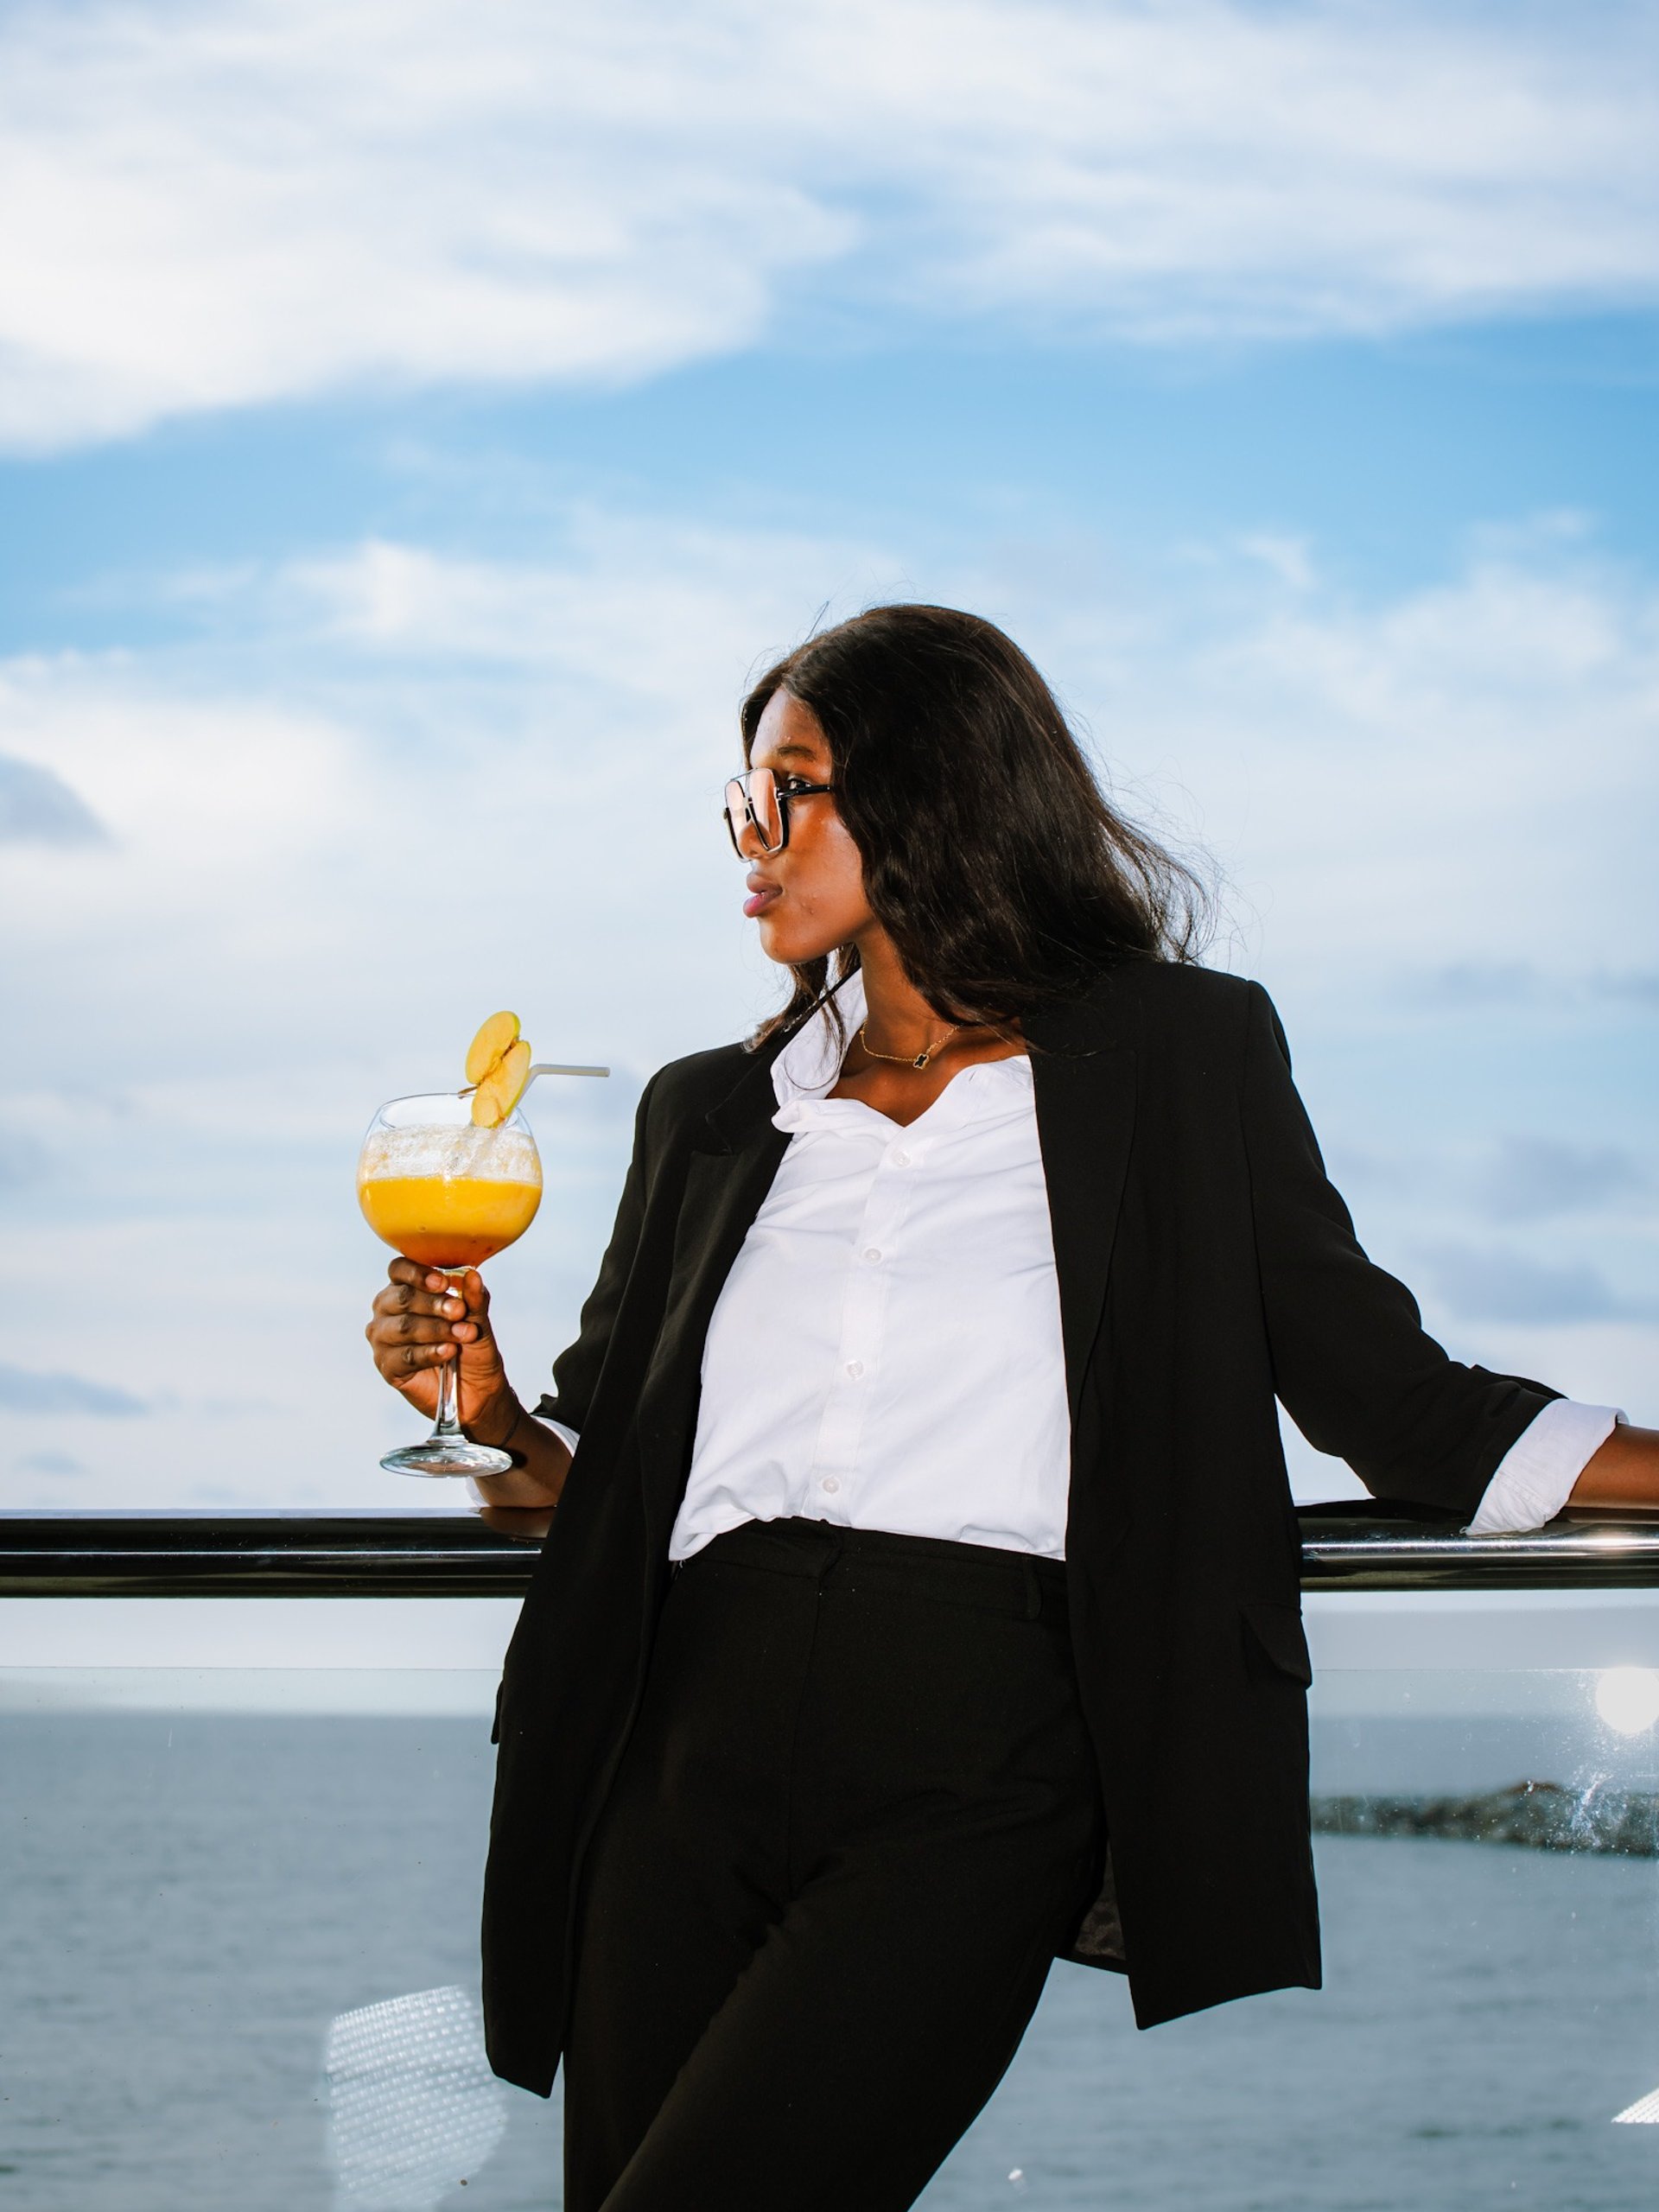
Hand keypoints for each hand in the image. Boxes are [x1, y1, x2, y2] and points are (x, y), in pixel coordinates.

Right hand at [365, 1261, 513, 1441]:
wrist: (478, 1389)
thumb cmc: (472, 1346)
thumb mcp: (478, 1320)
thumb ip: (474, 1299)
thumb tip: (474, 1275)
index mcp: (404, 1288)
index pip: (399, 1269)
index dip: (418, 1273)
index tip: (443, 1281)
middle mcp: (387, 1310)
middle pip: (402, 1298)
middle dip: (434, 1304)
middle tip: (460, 1311)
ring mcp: (383, 1339)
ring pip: (405, 1327)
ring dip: (437, 1329)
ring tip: (464, 1334)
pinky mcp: (388, 1367)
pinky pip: (406, 1356)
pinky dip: (430, 1353)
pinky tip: (448, 1351)